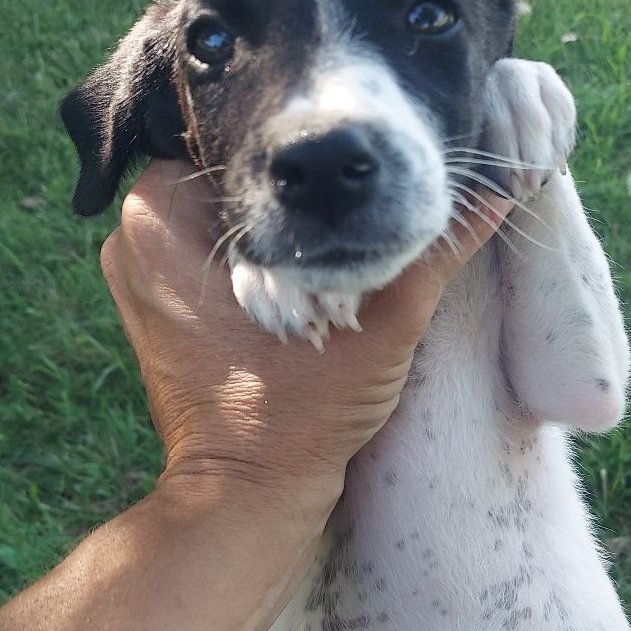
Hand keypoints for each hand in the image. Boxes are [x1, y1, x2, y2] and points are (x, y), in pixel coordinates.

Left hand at [100, 159, 510, 512]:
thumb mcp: (382, 324)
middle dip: (297, 180)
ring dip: (285, 212)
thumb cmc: (300, 415)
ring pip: (232, 206)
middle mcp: (137, 236)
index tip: (358, 149)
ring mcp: (143, 269)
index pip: (241, 135)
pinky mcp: (162, 297)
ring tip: (342, 210)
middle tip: (358, 176)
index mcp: (161, 220)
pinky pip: (218, 242)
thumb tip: (494, 196)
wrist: (248, 495)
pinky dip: (265, 242)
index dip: (307, 146)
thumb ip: (435, 253)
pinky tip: (313, 249)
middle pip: (237, 170)